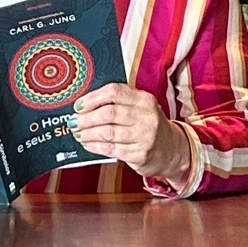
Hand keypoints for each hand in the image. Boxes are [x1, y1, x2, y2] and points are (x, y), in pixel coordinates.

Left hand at [70, 83, 191, 185]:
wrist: (172, 150)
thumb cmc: (149, 126)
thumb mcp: (141, 108)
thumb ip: (119, 103)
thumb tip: (85, 105)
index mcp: (144, 100)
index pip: (114, 92)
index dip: (92, 98)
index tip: (79, 105)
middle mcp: (146, 116)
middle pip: (109, 113)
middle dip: (86, 118)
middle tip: (74, 122)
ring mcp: (144, 136)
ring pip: (107, 132)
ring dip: (88, 133)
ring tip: (79, 133)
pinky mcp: (140, 154)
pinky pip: (111, 149)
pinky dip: (95, 146)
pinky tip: (88, 144)